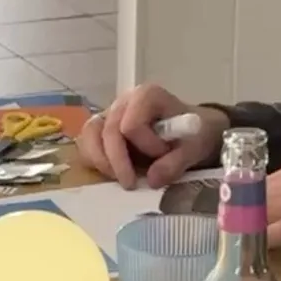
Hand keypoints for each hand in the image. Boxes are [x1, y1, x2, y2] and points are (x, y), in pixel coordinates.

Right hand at [77, 83, 228, 189]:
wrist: (189, 134)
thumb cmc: (191, 135)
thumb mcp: (194, 148)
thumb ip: (176, 162)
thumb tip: (152, 180)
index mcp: (147, 96)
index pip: (132, 125)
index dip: (145, 146)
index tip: (162, 154)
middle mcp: (124, 101)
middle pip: (108, 132)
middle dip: (118, 162)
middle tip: (131, 184)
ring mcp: (109, 114)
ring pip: (90, 135)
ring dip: (102, 162)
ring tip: (119, 179)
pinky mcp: (101, 129)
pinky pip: (86, 143)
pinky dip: (94, 161)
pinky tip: (112, 173)